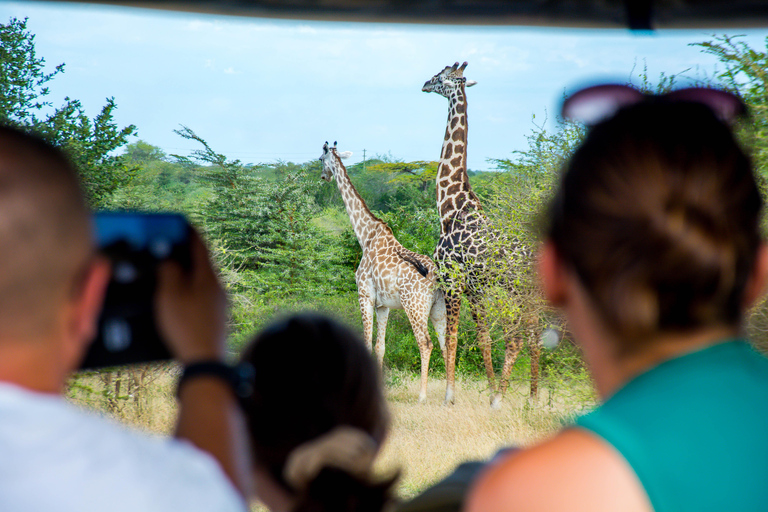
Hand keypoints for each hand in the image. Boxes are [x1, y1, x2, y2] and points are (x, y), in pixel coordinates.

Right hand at [155, 229, 227, 363]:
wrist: (205, 360)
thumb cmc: (187, 326)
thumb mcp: (170, 294)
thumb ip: (169, 271)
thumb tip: (170, 258)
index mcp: (208, 277)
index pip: (200, 246)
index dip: (189, 232)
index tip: (182, 221)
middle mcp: (218, 287)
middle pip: (202, 262)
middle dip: (186, 252)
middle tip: (172, 244)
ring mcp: (219, 303)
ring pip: (202, 280)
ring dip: (187, 272)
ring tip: (170, 270)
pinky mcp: (216, 317)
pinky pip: (201, 295)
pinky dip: (189, 289)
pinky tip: (179, 297)